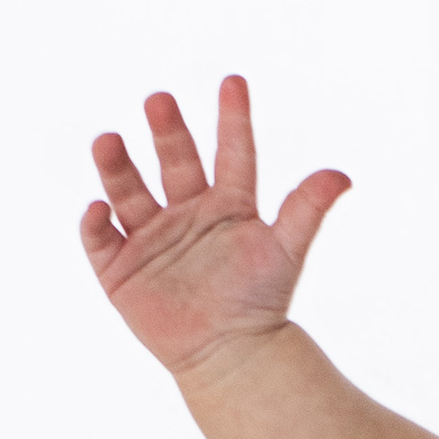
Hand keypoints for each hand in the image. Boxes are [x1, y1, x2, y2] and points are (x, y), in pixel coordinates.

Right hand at [81, 74, 349, 374]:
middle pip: (174, 161)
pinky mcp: (122, 270)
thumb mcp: (286, 251)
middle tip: (160, 100)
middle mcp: (188, 213)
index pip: (232, 153)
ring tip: (108, 140)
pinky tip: (99, 208)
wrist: (231, 357)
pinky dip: (96, 223)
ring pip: (128, 191)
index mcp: (228, 204)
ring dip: (117, 166)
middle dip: (166, 131)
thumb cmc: (261, 303)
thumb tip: (342, 175)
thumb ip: (307, 210)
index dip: (233, 119)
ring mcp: (152, 239)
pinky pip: (102, 239)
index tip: (234, 82)